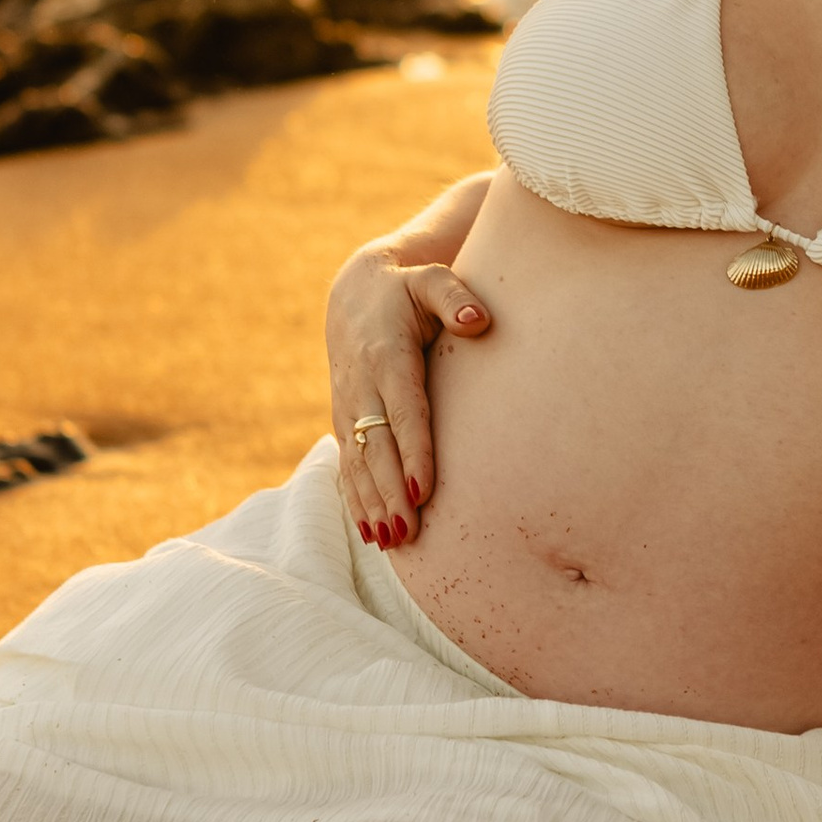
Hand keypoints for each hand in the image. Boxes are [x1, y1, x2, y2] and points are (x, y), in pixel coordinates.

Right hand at [327, 245, 487, 546]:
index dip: (411, 451)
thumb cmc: (407, 290)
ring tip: (391, 542)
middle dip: (389, 491)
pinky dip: (356, 500)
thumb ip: (455, 296)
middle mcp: (361, 387)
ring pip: (357, 463)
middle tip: (409, 531)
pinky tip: (371, 533)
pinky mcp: (343, 422)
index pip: (402, 411)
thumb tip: (478, 320)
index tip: (421, 489)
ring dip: (371, 504)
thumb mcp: (430, 279)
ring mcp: (348, 407)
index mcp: (386, 357)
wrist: (355, 295)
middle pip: (376, 447)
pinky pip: (346, 466)